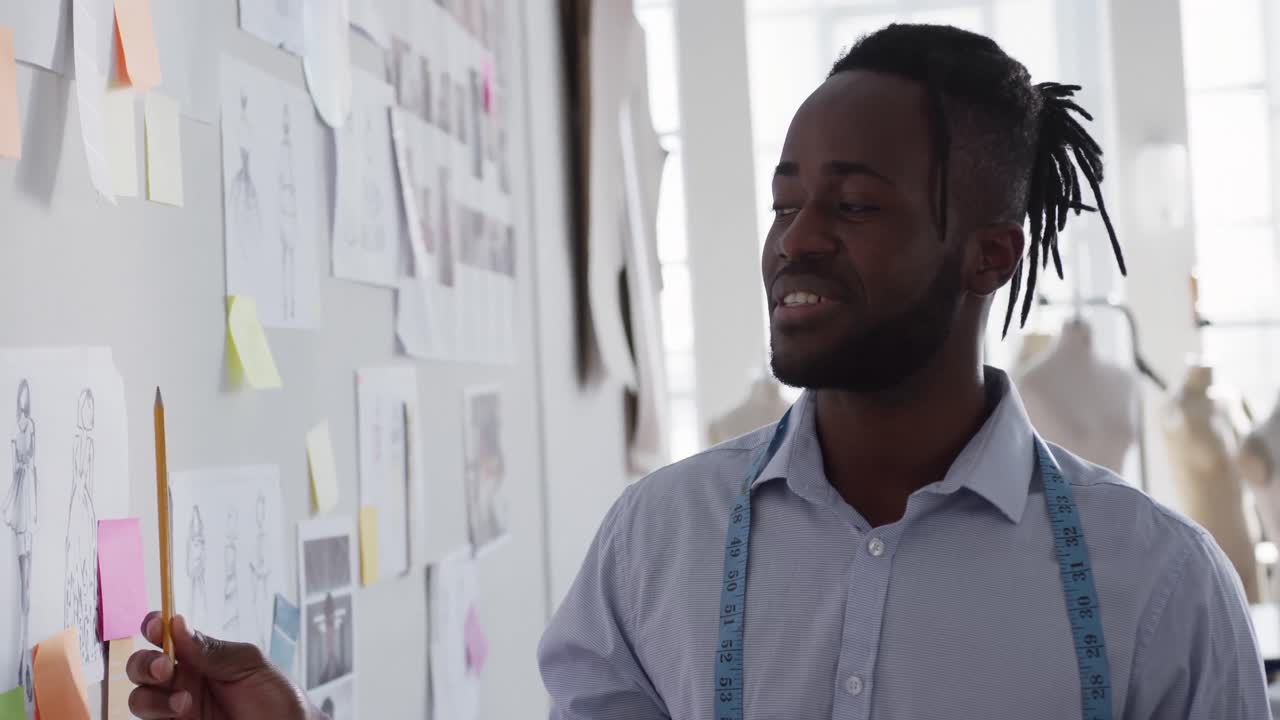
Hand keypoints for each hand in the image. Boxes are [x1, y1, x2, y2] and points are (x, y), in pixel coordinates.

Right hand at [126, 613, 318, 719]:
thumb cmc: (275, 697)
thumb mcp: (249, 665)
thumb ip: (212, 650)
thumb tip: (176, 624)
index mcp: (199, 656)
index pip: (164, 635)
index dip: (153, 626)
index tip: (155, 625)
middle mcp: (183, 680)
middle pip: (141, 666)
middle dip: (145, 663)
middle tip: (165, 668)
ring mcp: (176, 709)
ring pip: (139, 699)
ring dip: (152, 697)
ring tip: (185, 702)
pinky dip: (157, 717)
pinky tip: (180, 715)